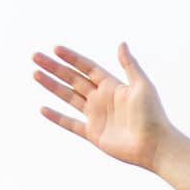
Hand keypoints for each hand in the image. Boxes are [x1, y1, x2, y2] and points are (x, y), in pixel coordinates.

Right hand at [31, 42, 172, 169]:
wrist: (155, 145)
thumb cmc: (152, 115)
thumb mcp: (142, 85)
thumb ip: (129, 65)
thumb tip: (121, 43)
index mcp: (112, 86)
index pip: (87, 67)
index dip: (72, 58)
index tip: (56, 48)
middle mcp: (102, 99)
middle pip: (73, 79)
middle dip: (54, 68)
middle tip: (36, 56)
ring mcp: (96, 116)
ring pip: (68, 97)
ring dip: (52, 86)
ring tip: (35, 74)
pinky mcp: (93, 134)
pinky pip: (70, 124)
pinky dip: (56, 117)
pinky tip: (43, 108)